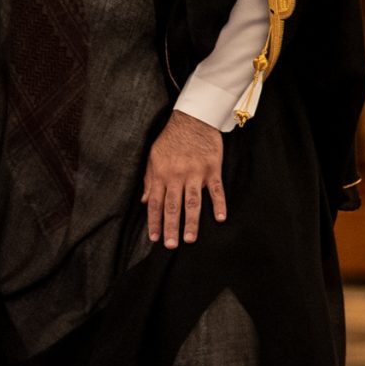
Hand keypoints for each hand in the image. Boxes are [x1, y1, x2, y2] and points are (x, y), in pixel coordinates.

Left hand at [143, 111, 225, 248]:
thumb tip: (144, 201)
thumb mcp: (153, 158)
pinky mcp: (212, 169)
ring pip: (192, 202)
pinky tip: (220, 218)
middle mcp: (176, 176)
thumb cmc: (170, 140)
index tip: (154, 238)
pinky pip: (216, 190)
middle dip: (170, 227)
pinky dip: (219, 204)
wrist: (192, 120)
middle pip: (173, 206)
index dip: (154, 221)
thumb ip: (149, 180)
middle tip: (170, 245)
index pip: (156, 203)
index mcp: (160, 174)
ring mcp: (195, 173)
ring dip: (191, 222)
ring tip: (189, 239)